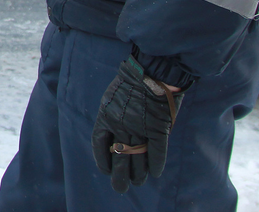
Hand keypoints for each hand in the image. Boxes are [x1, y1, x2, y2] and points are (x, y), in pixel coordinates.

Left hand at [91, 57, 184, 193]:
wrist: (152, 70)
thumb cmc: (132, 81)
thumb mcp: (113, 97)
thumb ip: (113, 116)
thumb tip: (114, 135)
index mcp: (106, 115)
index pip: (99, 144)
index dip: (102, 159)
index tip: (106, 170)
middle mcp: (121, 125)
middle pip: (118, 157)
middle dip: (119, 175)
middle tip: (120, 188)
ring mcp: (140, 128)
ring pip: (137, 159)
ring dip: (138, 173)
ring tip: (138, 183)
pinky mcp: (158, 129)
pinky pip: (156, 152)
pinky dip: (156, 164)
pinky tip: (155, 173)